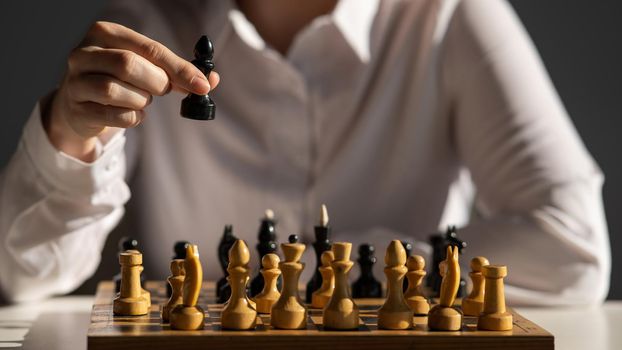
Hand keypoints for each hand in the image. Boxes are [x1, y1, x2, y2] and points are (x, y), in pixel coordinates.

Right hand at [45, 21, 219, 160]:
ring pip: (117, 91)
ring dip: (141, 101)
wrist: (79, 106)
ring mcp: (75, 81)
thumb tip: (211, 80)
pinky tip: (130, 113)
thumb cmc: (120, 81)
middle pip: (129, 65)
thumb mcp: (146, 68)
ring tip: (140, 99)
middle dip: (156, 83)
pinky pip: (115, 116)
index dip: (180, 68)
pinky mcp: (76, 109)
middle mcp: (84, 53)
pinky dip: (132, 118)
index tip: (203, 85)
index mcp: (105, 33)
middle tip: (161, 91)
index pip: (149, 48)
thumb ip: (177, 72)